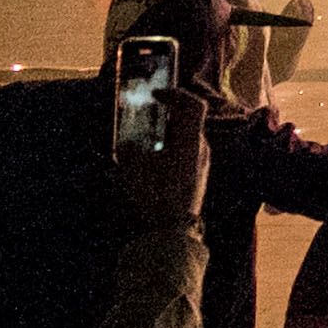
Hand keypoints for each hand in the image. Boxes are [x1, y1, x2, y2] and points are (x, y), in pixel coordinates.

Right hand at [115, 105, 208, 230]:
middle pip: (187, 123)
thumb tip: (127, 143)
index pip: (194, 106)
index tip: (156, 94)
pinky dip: (166, 153)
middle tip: (141, 120)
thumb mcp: (133, 169)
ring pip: (183, 141)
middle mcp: (201, 150)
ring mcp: (201, 166)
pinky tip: (146, 165)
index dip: (176, 94)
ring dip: (162, 138)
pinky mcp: (196, 180)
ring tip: (139, 145)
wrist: (172, 233)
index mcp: (191, 141)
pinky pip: (182, 157)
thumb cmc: (154, 197)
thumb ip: (129, 149)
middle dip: (163, 119)